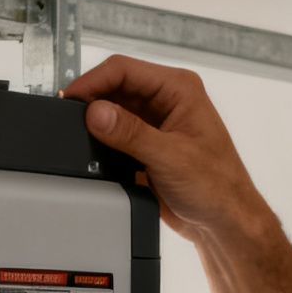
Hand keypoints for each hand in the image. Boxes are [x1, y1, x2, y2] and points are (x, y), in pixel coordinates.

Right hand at [63, 54, 269, 245]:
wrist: (224, 222)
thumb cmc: (217, 187)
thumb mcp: (170, 157)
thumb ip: (131, 133)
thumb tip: (96, 112)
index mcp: (179, 90)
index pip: (124, 70)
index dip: (92, 81)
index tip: (69, 99)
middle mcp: (166, 101)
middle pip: (114, 87)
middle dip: (90, 102)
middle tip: (68, 121)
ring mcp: (154, 123)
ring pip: (111, 111)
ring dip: (95, 124)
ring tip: (79, 139)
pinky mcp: (145, 145)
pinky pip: (114, 135)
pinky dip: (100, 142)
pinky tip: (93, 154)